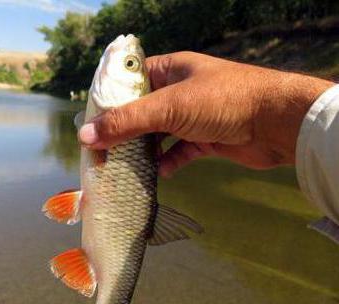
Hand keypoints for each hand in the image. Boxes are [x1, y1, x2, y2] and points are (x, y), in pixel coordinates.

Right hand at [78, 52, 332, 175]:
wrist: (276, 123)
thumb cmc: (222, 101)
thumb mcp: (169, 107)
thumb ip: (127, 121)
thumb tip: (86, 136)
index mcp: (169, 71)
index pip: (130, 83)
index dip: (109, 101)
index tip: (90, 123)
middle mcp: (178, 92)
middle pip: (141, 112)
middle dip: (123, 132)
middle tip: (102, 151)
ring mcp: (192, 117)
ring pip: (158, 135)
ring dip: (144, 151)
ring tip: (123, 167)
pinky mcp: (205, 139)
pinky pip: (179, 151)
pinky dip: (168, 162)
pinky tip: (158, 173)